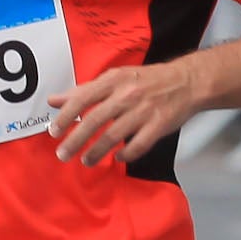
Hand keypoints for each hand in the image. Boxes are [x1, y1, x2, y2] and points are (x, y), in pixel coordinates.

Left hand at [49, 62, 197, 168]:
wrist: (187, 81)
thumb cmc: (146, 81)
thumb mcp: (114, 78)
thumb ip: (84, 91)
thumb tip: (54, 100)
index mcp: (113, 80)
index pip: (82, 99)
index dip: (66, 117)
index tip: (53, 132)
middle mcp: (127, 95)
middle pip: (95, 120)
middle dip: (75, 140)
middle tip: (63, 154)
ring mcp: (144, 111)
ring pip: (114, 135)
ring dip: (96, 151)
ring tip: (85, 161)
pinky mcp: (159, 125)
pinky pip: (138, 145)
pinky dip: (126, 154)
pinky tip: (117, 158)